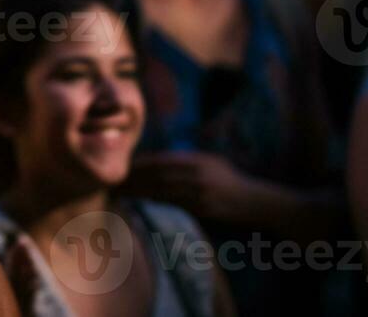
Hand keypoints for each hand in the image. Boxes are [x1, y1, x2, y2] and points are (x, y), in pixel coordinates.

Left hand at [127, 151, 260, 224]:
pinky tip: (142, 199)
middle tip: (114, 180)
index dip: (140, 164)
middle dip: (134, 178)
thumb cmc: (228, 179)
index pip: (161, 161)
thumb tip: (157, 160)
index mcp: (196, 160)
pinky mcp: (202, 209)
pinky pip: (173, 204)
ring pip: (162, 191)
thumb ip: (186, 159)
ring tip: (121, 191)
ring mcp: (199, 193)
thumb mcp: (210, 161)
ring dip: (140, 191)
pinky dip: (155, 200)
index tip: (123, 166)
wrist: (253, 201)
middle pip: (157, 176)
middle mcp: (196, 174)